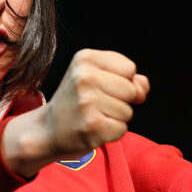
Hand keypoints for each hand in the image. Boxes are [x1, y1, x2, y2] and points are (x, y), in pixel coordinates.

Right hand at [4, 49, 148, 176]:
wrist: (48, 129)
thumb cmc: (77, 101)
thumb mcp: (97, 77)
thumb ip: (127, 77)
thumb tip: (143, 87)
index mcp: (85, 58)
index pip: (130, 68)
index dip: (123, 81)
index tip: (102, 87)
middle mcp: (85, 77)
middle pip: (131, 90)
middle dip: (121, 101)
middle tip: (97, 104)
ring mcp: (88, 102)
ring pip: (128, 111)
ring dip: (116, 118)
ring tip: (94, 116)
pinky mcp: (92, 126)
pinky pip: (122, 129)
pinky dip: (112, 132)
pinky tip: (94, 128)